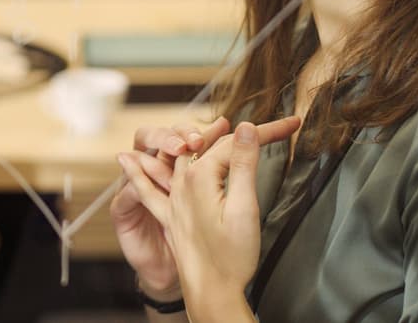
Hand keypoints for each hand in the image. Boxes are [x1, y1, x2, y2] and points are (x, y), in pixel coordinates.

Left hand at [114, 116, 300, 300]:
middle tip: (280, 128)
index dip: (267, 131)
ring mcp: (173, 199)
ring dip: (203, 140)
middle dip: (247, 135)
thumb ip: (242, 165)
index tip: (293, 124)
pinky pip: (147, 188)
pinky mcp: (170, 216)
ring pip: (183, 159)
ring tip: (222, 125)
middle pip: (213, 147)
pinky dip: (138, 171)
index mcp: (199, 178)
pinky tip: (125, 159)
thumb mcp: (244, 209)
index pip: (234, 142)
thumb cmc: (231, 258)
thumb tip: (245, 128)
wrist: (211, 294)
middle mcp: (181, 184)